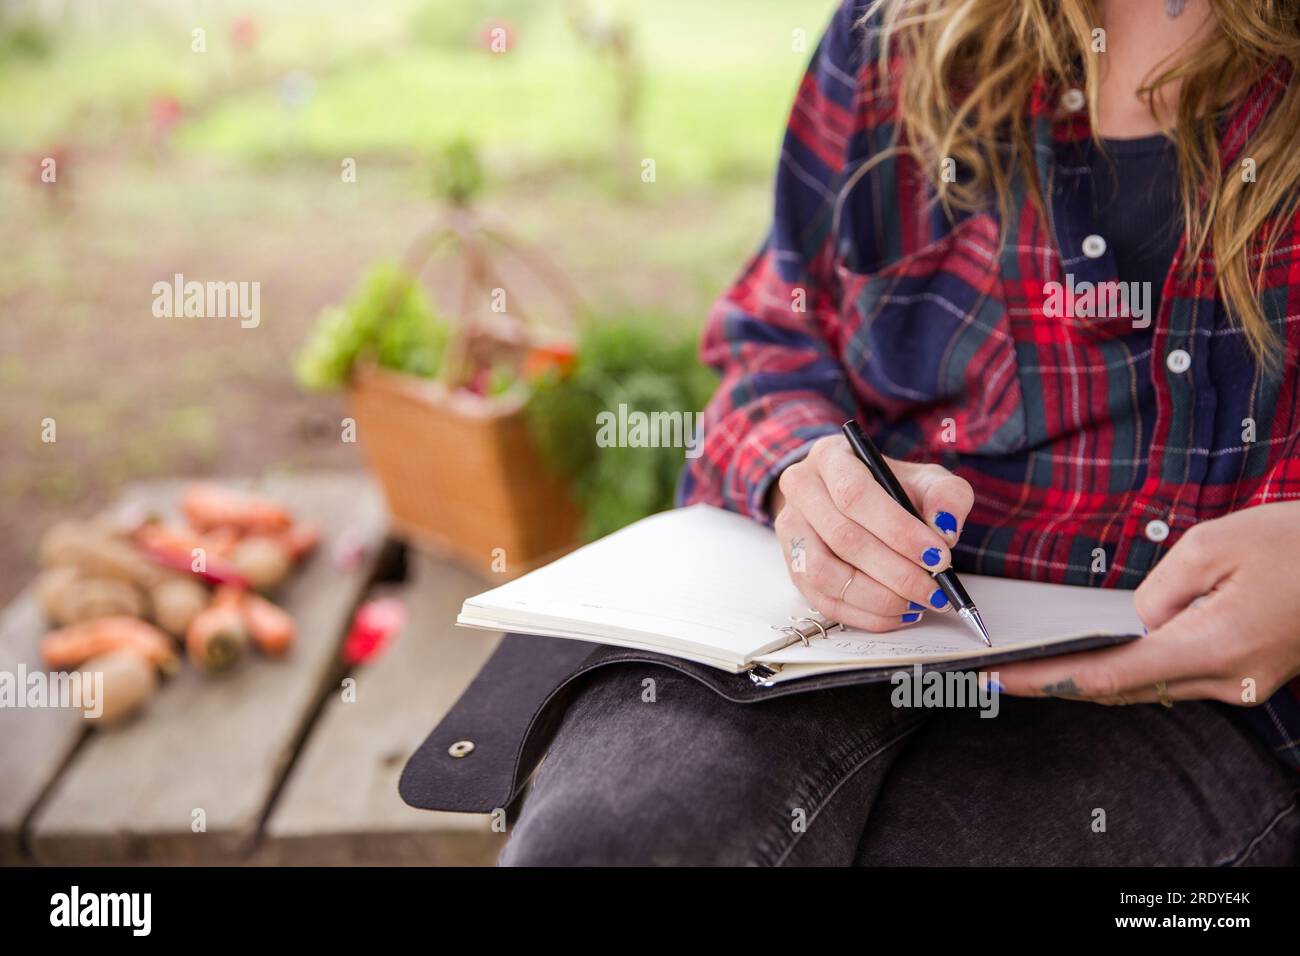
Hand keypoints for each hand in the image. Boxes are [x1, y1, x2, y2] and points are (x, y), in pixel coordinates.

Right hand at [770, 434, 973, 631]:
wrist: (858, 502)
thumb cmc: (893, 489)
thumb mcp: (927, 480)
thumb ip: (946, 496)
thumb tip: (945, 530)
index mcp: (830, 457)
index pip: (856, 494)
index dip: (898, 530)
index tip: (938, 555)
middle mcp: (801, 490)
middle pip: (842, 537)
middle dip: (896, 570)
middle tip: (935, 588)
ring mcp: (790, 532)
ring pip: (825, 574)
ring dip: (878, 597)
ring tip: (917, 602)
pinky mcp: (793, 568)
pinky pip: (824, 601)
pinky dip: (865, 615)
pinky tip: (898, 612)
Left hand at [995, 501, 1299, 704]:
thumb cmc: (1294, 541)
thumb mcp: (1213, 544)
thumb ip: (1157, 589)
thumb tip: (1132, 620)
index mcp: (1213, 646)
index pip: (1109, 675)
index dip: (1050, 680)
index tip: (1004, 679)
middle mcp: (1226, 679)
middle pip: (1124, 689)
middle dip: (1060, 682)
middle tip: (1003, 673)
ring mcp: (1239, 684)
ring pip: (1148, 686)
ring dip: (1094, 676)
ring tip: (1035, 662)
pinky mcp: (1246, 676)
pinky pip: (1174, 677)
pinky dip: (1131, 668)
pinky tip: (1096, 653)